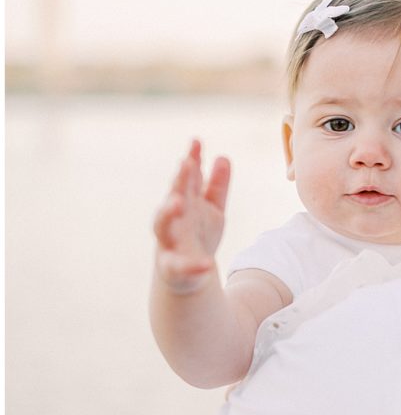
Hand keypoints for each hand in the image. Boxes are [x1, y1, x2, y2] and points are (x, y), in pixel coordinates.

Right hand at [154, 139, 230, 292]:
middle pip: (172, 195)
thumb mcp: (212, 209)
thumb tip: (223, 157)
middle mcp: (172, 219)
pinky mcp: (173, 268)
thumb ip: (216, 186)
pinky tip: (207, 264)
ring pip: (163, 225)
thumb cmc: (198, 235)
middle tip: (186, 163)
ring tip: (178, 202)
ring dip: (168, 212)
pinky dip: (193, 265)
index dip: (191, 160)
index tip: (197, 142)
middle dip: (179, 180)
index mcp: (183, 202)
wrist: (188, 273)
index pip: (186, 178)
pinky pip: (181, 266)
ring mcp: (169, 242)